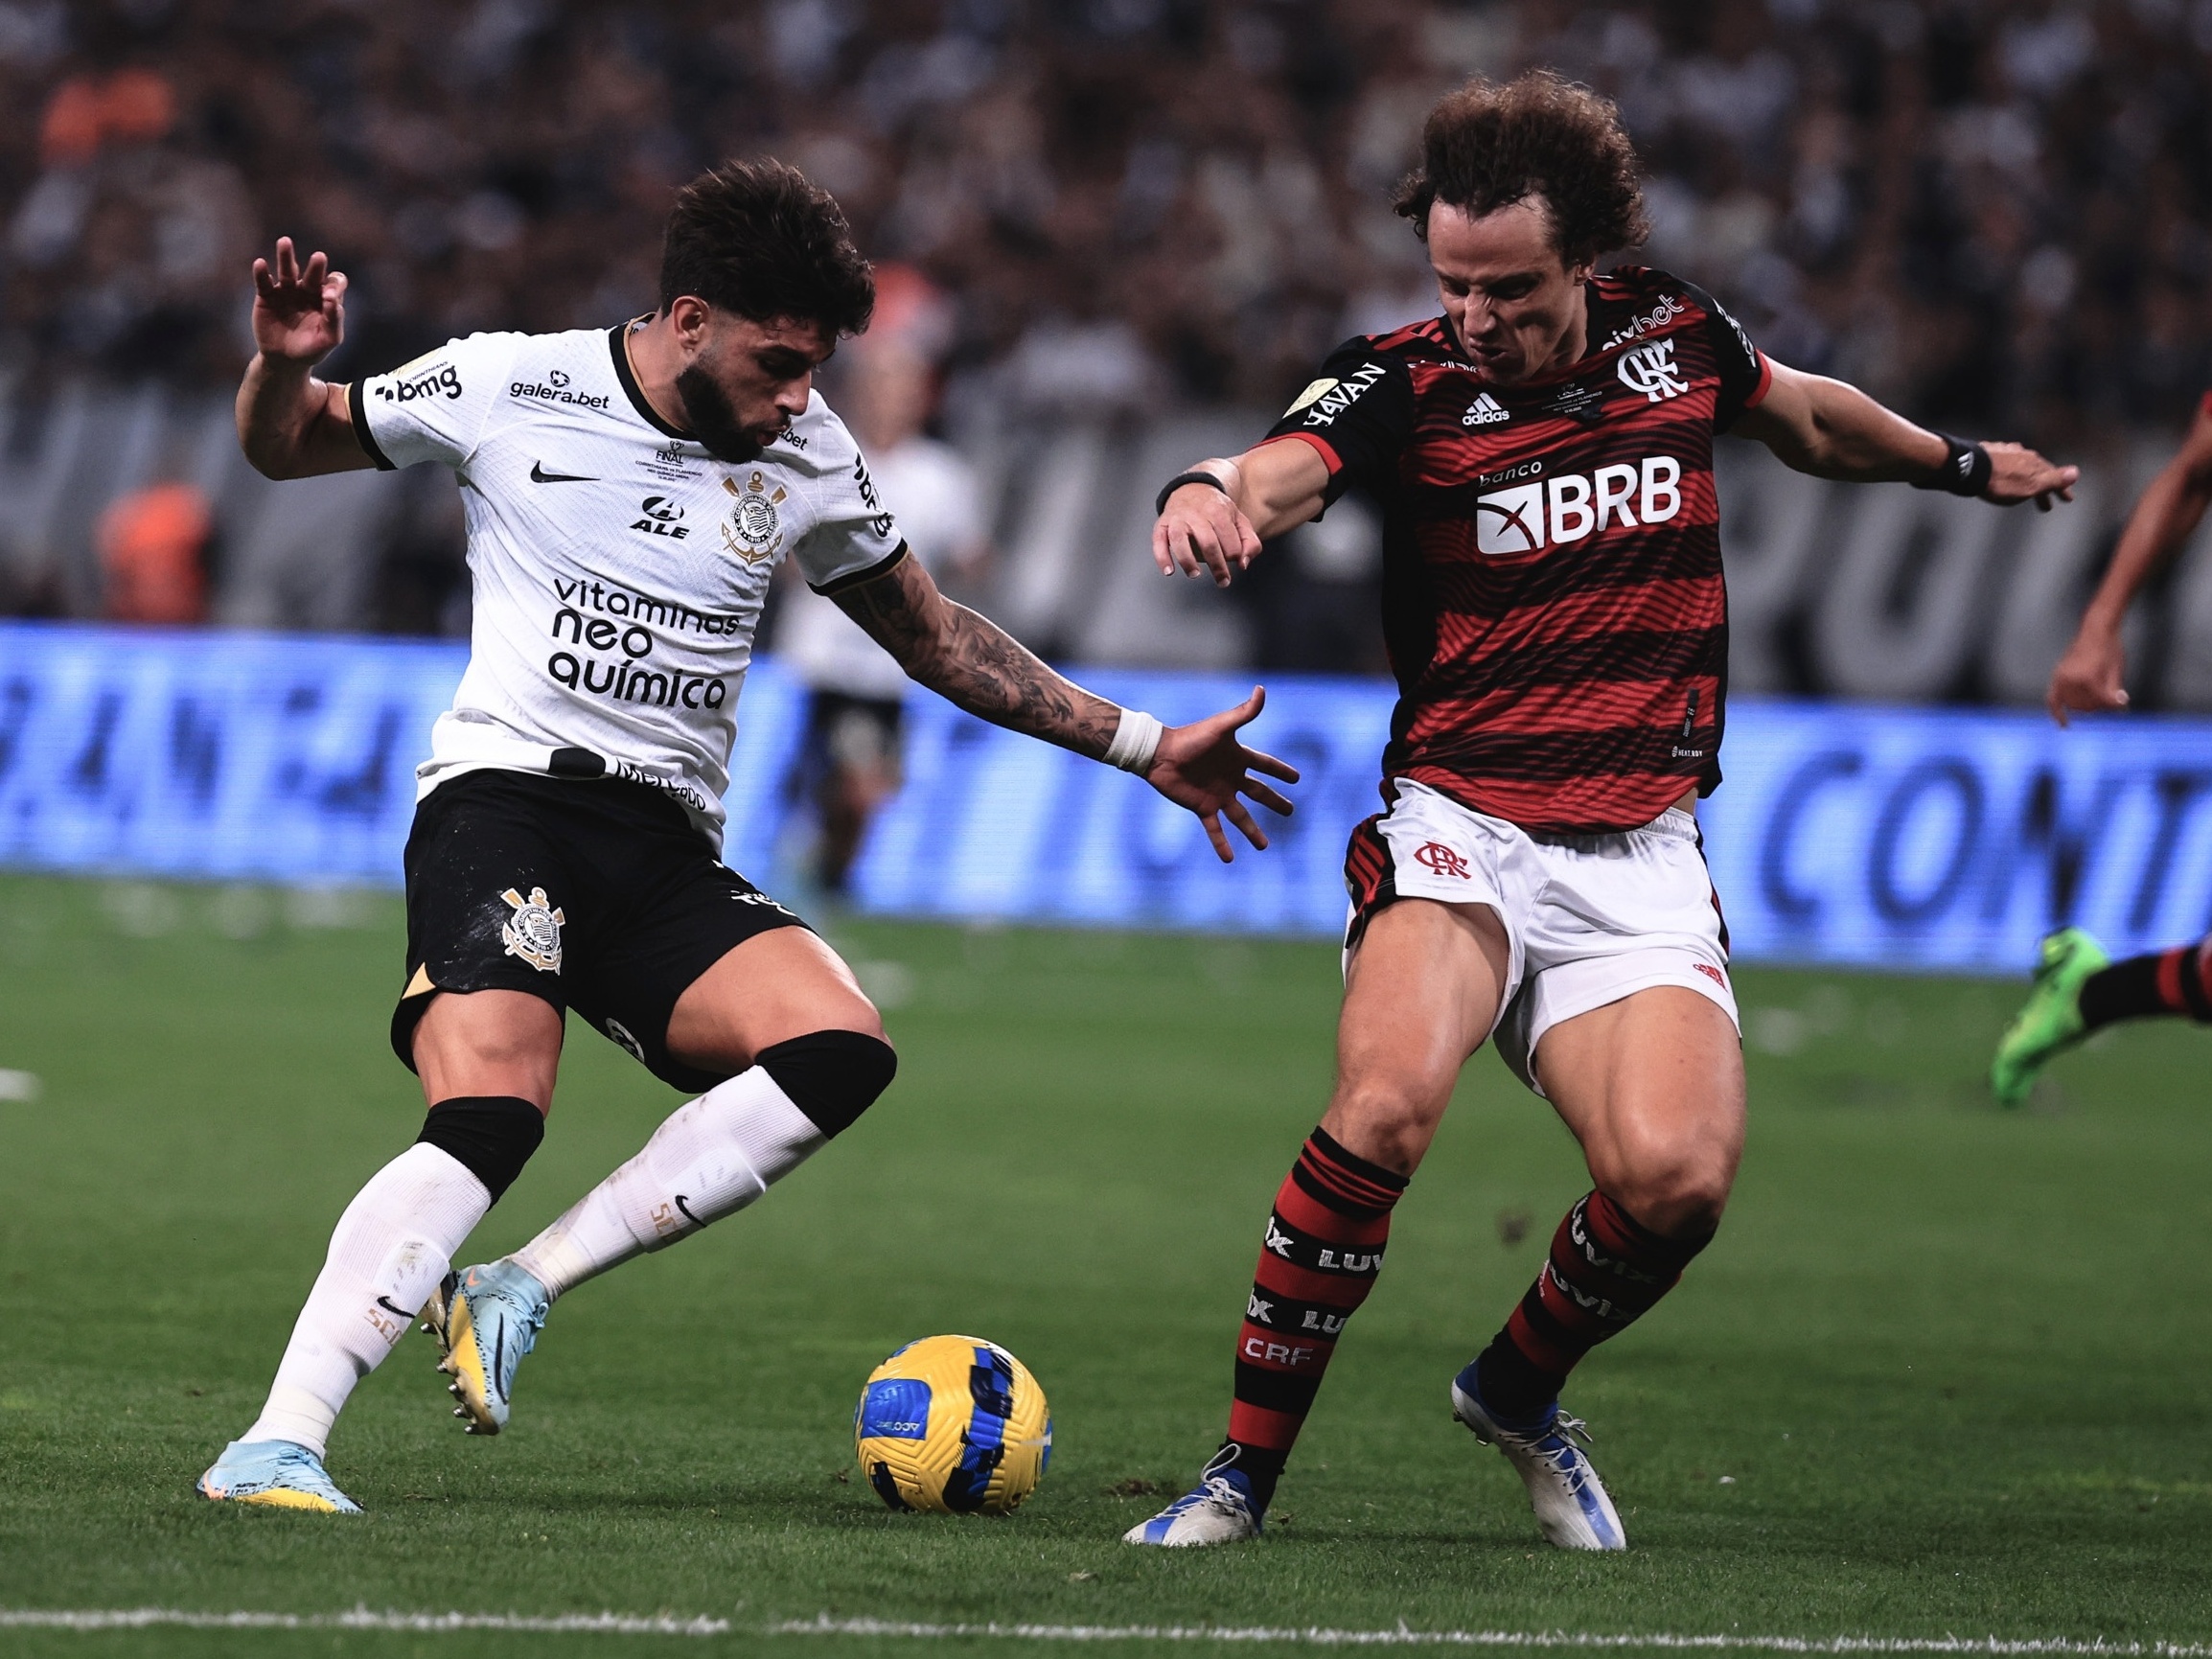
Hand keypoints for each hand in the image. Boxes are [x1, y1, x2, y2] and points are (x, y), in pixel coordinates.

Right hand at [251, 236, 346, 366]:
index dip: (334, 286)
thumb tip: (333, 300)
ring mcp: (286, 290)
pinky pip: (263, 281)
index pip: (334, 284)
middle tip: (319, 257)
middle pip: (313, 273)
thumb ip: (334, 321)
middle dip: (316, 266)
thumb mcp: (328, 340)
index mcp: (325, 298)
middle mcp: (307, 290)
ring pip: (287, 270)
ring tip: (285, 242)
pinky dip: (261, 273)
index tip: (328, 296)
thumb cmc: (311, 350)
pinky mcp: (266, 295)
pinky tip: (260, 264)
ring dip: (286, 256)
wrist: (284, 360)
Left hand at [1142, 686, 1299, 861]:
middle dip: (1275, 802)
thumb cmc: (1190, 738)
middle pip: (1259, 793)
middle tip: (1290, 812)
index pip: (1265, 765)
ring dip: (1253, 832)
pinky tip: (1230, 859)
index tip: (1297, 778)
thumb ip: (1244, 713)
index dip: (1281, 771)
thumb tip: (1262, 690)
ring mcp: (1217, 795)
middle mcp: (1230, 778)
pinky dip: (1222, 844)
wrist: (1160, 755)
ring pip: (1241, 817)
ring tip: (1264, 846)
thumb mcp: (1221, 726)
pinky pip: (1215, 829)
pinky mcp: (1202, 807)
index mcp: (1238, 758)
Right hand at [1153, 479, 1261, 588]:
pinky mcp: (1162, 525)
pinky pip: (1158, 541)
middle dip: (1217, 566)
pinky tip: (1168, 571)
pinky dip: (1162, 557)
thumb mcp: (1240, 520)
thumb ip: (1249, 542)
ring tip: (1194, 574)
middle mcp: (1196, 514)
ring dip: (1187, 560)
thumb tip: (1243, 563)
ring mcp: (1177, 519)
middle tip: (1222, 580)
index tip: (1232, 559)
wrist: (1193, 489)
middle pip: (1207, 542)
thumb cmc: (1217, 510)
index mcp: (1218, 511)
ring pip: (1179, 540)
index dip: (1234, 555)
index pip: (1229, 542)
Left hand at [1983, 441, 2077, 511]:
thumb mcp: (2031, 485)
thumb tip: (2076, 472)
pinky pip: (2006, 463)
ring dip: (2026, 480)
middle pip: (2038, 472)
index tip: (2067, 499)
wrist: (1969, 468)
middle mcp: (2024, 454)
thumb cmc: (2001, 482)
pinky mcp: (1989, 452)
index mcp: (2036, 464)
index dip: (2061, 489)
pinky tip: (2004, 477)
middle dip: (2044, 488)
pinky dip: (2011, 473)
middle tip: (2046, 506)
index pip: (2055, 477)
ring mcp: (2006, 452)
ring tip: (2024, 493)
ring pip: (2022, 467)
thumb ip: (2053, 479)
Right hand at [2047, 621, 2127, 726]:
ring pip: (2072, 704)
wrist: (2095, 630)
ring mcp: (2062, 678)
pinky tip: (2064, 725)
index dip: (2114, 704)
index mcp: (2087, 678)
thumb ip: (2115, 692)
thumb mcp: (2116, 670)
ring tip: (2096, 703)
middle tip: (2110, 701)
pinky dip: (2057, 713)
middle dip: (2099, 707)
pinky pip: (2053, 700)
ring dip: (2084, 707)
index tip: (2123, 706)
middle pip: (2085, 706)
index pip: (2101, 701)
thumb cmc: (2109, 648)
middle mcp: (2071, 679)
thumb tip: (2120, 709)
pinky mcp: (2057, 677)